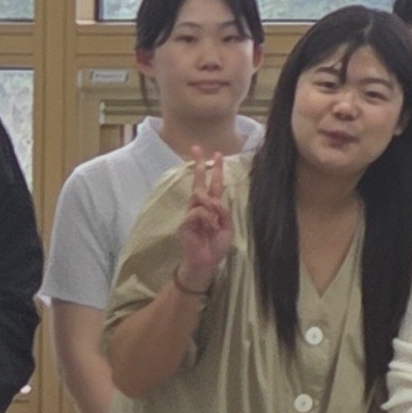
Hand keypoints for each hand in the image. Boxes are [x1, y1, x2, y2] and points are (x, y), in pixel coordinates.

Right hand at [173, 154, 231, 294]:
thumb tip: (214, 200)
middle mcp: (199, 208)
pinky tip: (208, 228)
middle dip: (199, 166)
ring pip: (200, 197)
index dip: (215, 170)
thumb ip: (223, 212)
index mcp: (211, 208)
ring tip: (214, 223)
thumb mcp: (227, 227)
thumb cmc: (216, 246)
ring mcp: (190, 215)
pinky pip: (197, 212)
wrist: (205, 264)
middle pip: (199, 183)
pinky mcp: (184, 223)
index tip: (217, 154)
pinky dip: (206, 218)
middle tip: (197, 148)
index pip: (213, 185)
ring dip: (210, 207)